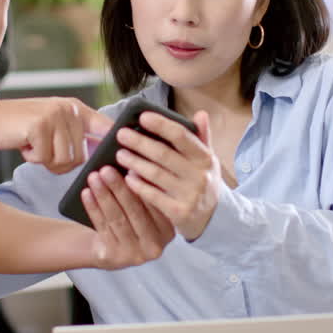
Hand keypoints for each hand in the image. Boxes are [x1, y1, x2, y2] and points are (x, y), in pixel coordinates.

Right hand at [0, 98, 111, 173]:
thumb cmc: (23, 128)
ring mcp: (55, 116)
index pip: (106, 127)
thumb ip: (76, 136)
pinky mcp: (40, 126)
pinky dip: (33, 158)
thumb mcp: (54, 125)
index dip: (116, 143)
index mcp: (76, 109)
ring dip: (46, 161)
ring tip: (34, 145)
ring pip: (64, 160)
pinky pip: (45, 158)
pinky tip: (25, 143)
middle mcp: (69, 109)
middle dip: (61, 162)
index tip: (123, 156)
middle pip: (81, 156)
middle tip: (44, 149)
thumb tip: (99, 155)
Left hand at [81, 167, 175, 268]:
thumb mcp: (143, 207)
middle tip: (107, 169)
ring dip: (104, 196)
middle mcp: (156, 245)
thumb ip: (145, 190)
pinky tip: (87, 194)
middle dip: (119, 188)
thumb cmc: (129, 218)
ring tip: (94, 177)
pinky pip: (103, 228)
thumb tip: (134, 163)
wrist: (109, 247)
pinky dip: (93, 208)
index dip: (143, 184)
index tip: (131, 166)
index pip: (157, 204)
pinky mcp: (116, 257)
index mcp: (169, 229)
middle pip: (135, 212)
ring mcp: (136, 254)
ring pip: (118, 219)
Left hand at [113, 111, 223, 241]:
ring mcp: (190, 195)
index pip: (181, 136)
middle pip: (163, 154)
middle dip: (140, 142)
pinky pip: (153, 196)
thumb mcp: (208, 160)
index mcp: (205, 158)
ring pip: (155, 174)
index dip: (161, 125)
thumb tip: (200, 113)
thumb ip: (202, 137)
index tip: (142, 117)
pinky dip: (138, 185)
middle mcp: (200, 175)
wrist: (213, 219)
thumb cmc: (203, 182)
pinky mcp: (179, 213)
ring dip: (134, 162)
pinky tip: (126, 177)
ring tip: (119, 154)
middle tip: (121, 134)